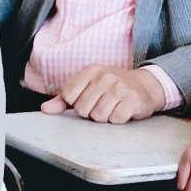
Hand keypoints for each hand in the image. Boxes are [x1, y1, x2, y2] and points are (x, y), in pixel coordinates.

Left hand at [44, 63, 171, 124]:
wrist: (145, 85)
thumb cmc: (113, 87)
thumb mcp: (88, 86)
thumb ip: (65, 99)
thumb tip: (46, 109)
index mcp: (91, 71)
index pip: (69, 96)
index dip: (77, 103)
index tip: (88, 98)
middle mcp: (105, 77)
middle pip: (82, 109)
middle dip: (91, 112)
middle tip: (103, 104)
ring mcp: (119, 88)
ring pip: (98, 117)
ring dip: (105, 117)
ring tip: (113, 107)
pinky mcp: (132, 100)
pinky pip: (115, 120)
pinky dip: (118, 119)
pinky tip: (123, 110)